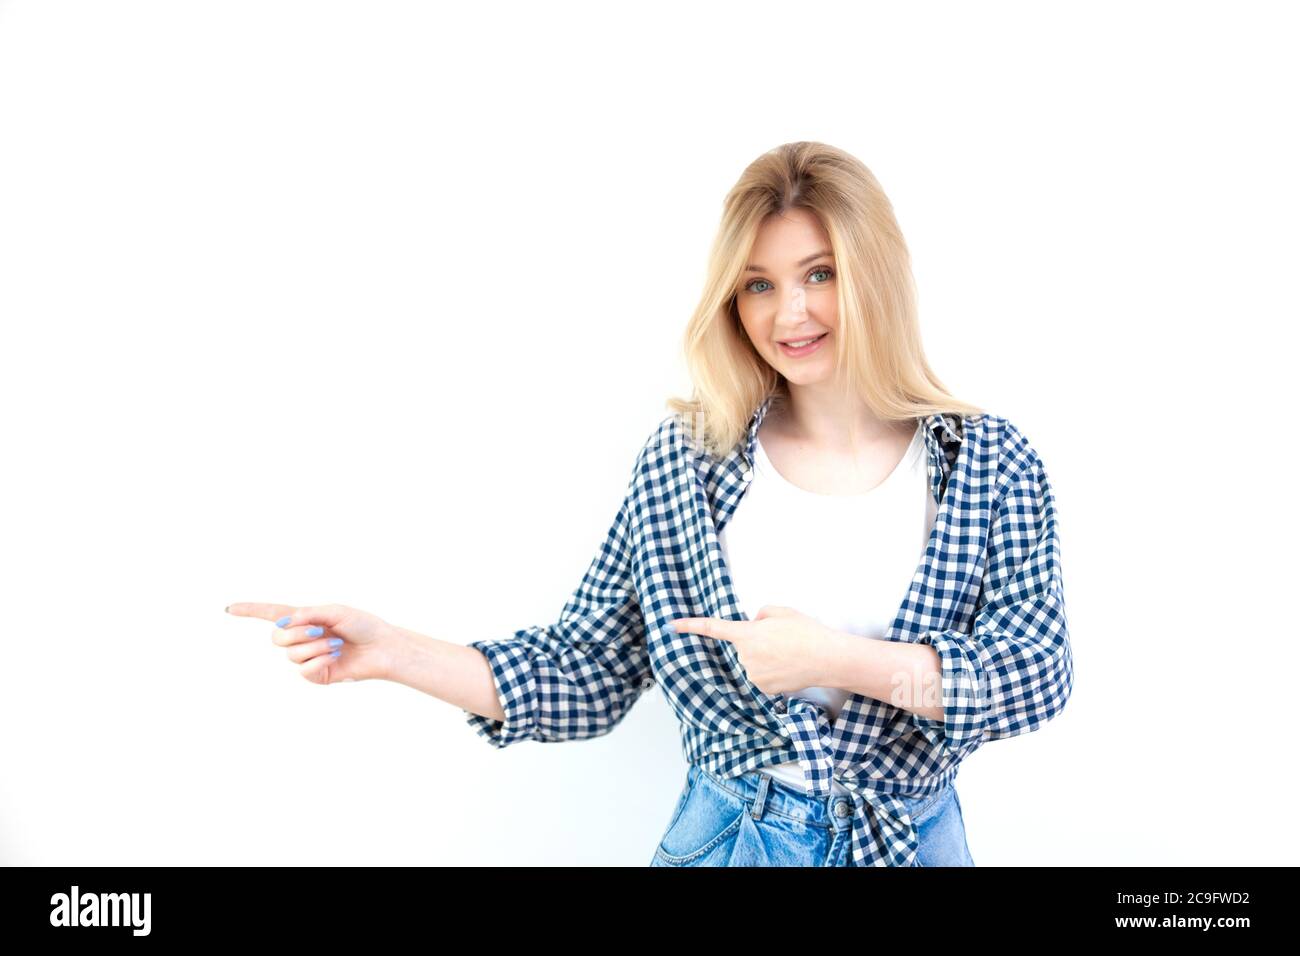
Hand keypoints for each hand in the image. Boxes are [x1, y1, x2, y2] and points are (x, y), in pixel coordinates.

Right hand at [226, 601, 394, 684]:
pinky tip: (335, 657)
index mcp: (305, 619)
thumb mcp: (335, 611)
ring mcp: (308, 658)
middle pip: (277, 637)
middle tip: (320, 629)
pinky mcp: (317, 675)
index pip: (271, 614)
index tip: (229, 609)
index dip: (250, 610)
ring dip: (315, 646)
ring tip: (337, 644)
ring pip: (292, 654)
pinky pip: (304, 670)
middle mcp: (303, 638)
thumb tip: (283, 623)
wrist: (383, 647)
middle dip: (296, 633)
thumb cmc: (363, 625)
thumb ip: (308, 614)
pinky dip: (320, 661)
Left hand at [670, 605, 839, 695]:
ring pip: (753, 662)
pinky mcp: (764, 689)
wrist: (827, 658)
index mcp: (747, 634)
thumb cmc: (806, 632)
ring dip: (766, 657)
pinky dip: (773, 671)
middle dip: (756, 641)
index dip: (690, 626)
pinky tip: (789, 667)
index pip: (713, 628)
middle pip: (743, 646)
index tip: (672, 625)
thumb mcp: (781, 611)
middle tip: (782, 639)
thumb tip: (754, 625)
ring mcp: (754, 675)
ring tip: (789, 653)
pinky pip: (762, 675)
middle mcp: (745, 657)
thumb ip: (760, 615)